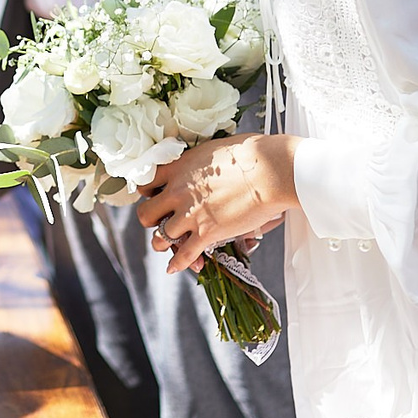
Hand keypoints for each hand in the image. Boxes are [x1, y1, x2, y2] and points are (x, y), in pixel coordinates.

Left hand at [133, 133, 295, 274]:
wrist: (271, 171)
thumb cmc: (251, 154)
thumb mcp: (213, 149)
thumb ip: (198, 161)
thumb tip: (201, 161)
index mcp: (178, 167)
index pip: (147, 183)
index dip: (148, 193)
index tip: (154, 197)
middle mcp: (177, 191)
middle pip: (146, 214)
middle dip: (151, 220)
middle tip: (157, 222)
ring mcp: (191, 214)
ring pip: (161, 237)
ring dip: (162, 243)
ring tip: (164, 245)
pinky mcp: (207, 233)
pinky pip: (184, 254)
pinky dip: (178, 264)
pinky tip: (173, 268)